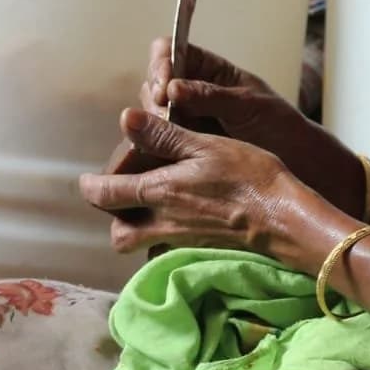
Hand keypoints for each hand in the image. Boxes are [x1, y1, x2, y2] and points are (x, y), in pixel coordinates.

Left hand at [79, 108, 303, 261]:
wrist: (280, 217)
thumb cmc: (247, 176)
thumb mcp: (205, 145)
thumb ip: (163, 135)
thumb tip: (126, 118)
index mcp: (158, 191)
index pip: (104, 195)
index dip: (90, 186)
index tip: (88, 179)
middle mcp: (161, 222)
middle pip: (117, 233)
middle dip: (112, 217)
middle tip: (123, 196)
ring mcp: (178, 240)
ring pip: (138, 245)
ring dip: (133, 230)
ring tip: (147, 209)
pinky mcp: (196, 250)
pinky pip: (163, 250)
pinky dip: (159, 239)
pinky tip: (177, 220)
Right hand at [145, 41, 369, 218]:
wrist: (300, 165)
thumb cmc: (282, 127)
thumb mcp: (251, 106)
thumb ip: (212, 96)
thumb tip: (173, 87)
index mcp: (210, 71)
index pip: (171, 52)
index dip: (162, 64)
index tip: (165, 87)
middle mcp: (192, 93)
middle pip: (153, 85)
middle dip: (152, 99)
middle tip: (162, 117)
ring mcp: (185, 122)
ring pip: (149, 117)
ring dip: (146, 128)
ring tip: (149, 144)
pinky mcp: (183, 150)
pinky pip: (157, 147)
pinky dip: (149, 154)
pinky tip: (145, 164)